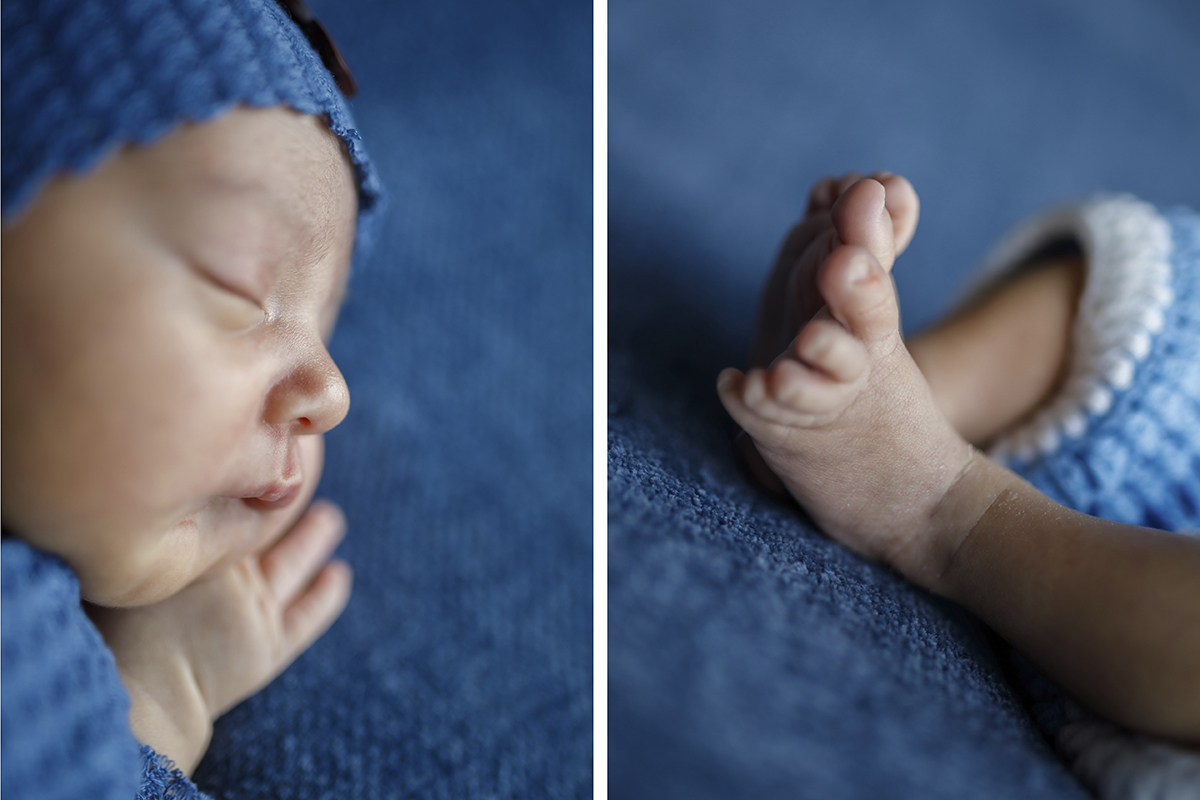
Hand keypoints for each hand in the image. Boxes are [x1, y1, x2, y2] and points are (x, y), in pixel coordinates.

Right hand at [87, 500, 352, 774]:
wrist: (139, 696)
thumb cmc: (111, 635)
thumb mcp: (118, 575)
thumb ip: (138, 545)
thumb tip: (133, 511)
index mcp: (193, 548)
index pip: (228, 505)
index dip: (241, 484)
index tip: (251, 461)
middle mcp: (231, 568)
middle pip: (265, 525)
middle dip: (281, 501)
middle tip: (298, 476)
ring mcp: (256, 605)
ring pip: (293, 562)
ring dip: (315, 537)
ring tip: (332, 518)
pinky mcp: (274, 642)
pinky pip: (310, 613)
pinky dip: (328, 594)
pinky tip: (340, 574)